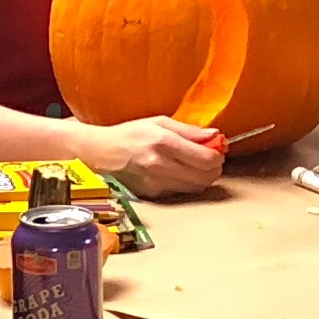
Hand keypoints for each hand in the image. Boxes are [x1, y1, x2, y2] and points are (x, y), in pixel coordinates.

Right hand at [81, 115, 227, 193]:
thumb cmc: (130, 135)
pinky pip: (181, 192)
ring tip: (197, 165)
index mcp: (163, 142)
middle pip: (206, 176)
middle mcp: (160, 165)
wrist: (99, 154)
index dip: (218, 155)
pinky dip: (187, 183)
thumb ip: (189, 130)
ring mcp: (156, 183)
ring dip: (203, 177)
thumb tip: (214, 135)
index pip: (206, 158)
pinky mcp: (153, 195)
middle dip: (214, 168)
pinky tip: (181, 172)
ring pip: (196, 187)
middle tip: (211, 158)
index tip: (217, 149)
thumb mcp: (158, 122)